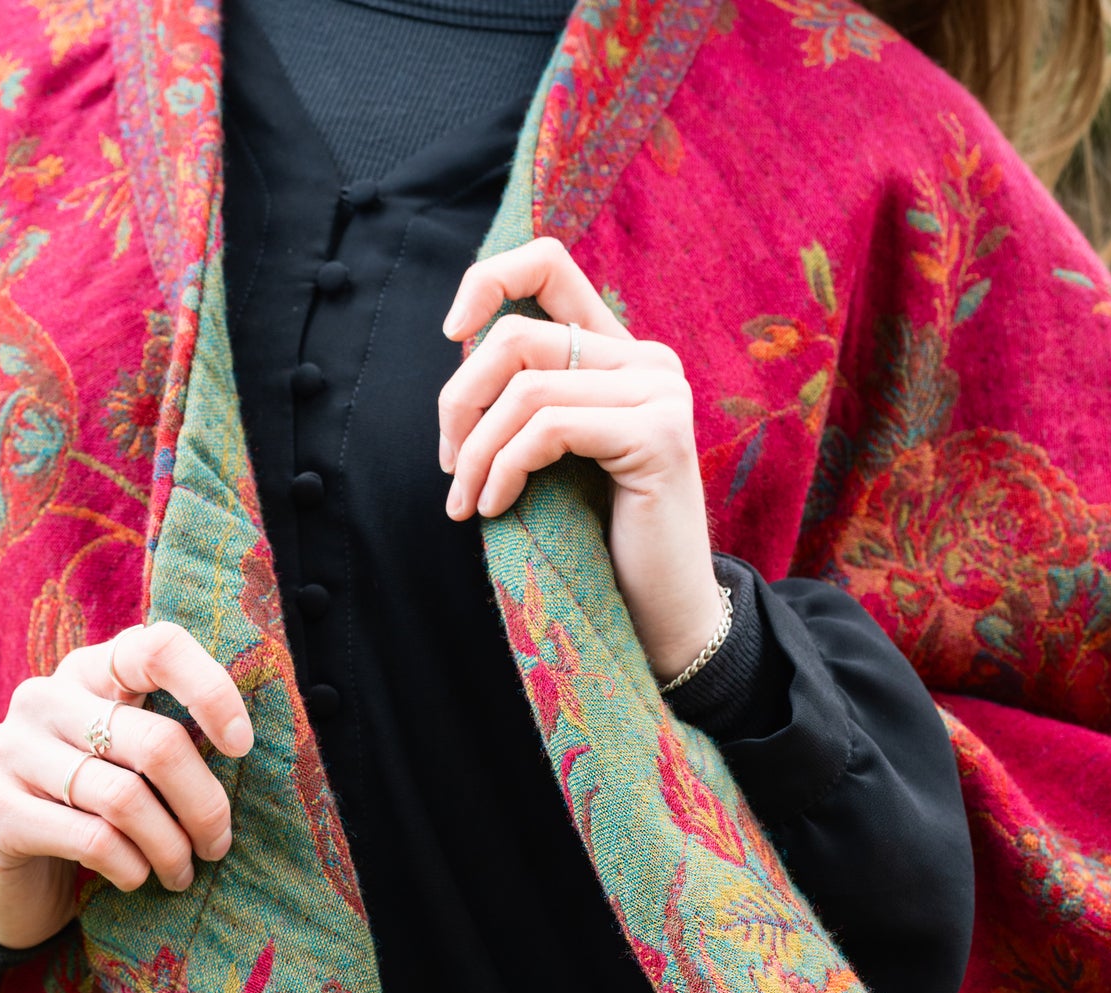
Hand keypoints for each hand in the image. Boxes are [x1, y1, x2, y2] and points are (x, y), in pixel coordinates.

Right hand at [0, 622, 252, 949]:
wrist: (9, 879)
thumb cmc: (93, 815)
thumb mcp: (130, 767)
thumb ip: (169, 744)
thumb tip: (245, 749)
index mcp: (88, 673)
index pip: (157, 647)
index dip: (211, 691)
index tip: (242, 746)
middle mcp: (44, 698)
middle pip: (157, 742)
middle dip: (203, 806)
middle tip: (217, 845)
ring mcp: (11, 750)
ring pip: (126, 798)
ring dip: (170, 848)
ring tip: (181, 874)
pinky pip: (93, 839)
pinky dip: (131, 867)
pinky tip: (135, 878)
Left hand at [438, 236, 726, 683]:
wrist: (663, 612)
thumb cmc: (600, 541)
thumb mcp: (555, 456)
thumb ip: (527, 398)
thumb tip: (458, 353)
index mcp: (621, 353)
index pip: (548, 262)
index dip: (487, 280)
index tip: (450, 335)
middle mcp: (648, 360)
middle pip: (517, 336)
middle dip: (460, 401)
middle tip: (447, 466)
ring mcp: (659, 392)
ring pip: (525, 388)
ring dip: (476, 452)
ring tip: (465, 502)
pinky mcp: (656, 434)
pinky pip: (548, 428)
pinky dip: (505, 469)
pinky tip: (495, 509)